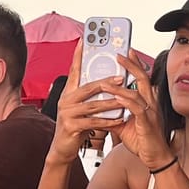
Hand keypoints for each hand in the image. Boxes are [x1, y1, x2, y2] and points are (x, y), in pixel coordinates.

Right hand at [50, 44, 122, 160]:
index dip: (79, 55)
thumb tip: (107, 80)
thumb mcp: (80, 107)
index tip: (85, 40)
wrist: (62, 148)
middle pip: (88, 87)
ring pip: (93, 105)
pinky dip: (108, 121)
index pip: (74, 70)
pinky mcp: (71, 127)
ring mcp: (67, 113)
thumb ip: (89, 94)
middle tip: (122, 76)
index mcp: (69, 92)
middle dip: (106, 81)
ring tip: (125, 99)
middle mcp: (65, 100)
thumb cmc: (75, 126)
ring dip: (111, 102)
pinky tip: (119, 120)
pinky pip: (93, 122)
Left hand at [95, 51, 171, 168]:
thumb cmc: (143, 141)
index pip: (142, 78)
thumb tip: (100, 111)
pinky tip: (116, 98)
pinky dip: (126, 102)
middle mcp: (150, 104)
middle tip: (119, 55)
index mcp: (147, 102)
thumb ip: (114, 116)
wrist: (155, 158)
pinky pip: (137, 110)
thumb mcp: (124, 126)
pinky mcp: (147, 124)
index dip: (135, 64)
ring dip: (120, 86)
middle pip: (143, 78)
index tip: (127, 52)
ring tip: (106, 80)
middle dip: (131, 65)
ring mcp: (150, 113)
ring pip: (137, 93)